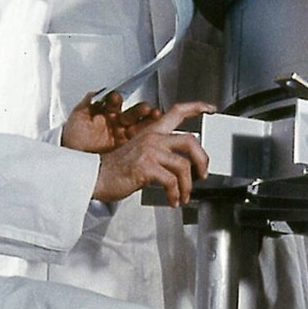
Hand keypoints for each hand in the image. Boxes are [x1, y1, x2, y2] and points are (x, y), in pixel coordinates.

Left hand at [60, 90, 160, 154]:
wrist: (72, 160)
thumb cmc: (72, 139)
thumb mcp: (77, 117)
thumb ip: (87, 102)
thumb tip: (96, 91)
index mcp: (107, 112)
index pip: (116, 102)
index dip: (117, 99)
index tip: (116, 98)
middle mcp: (118, 122)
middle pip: (133, 112)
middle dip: (140, 109)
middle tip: (144, 108)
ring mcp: (124, 135)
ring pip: (141, 125)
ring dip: (149, 120)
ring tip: (154, 116)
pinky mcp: (128, 148)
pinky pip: (141, 140)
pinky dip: (150, 135)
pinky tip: (155, 132)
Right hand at [91, 101, 213, 206]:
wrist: (96, 177)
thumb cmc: (118, 169)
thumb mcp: (141, 153)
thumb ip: (161, 154)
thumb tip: (183, 168)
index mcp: (152, 132)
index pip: (177, 112)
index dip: (196, 108)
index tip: (210, 109)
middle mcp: (152, 138)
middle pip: (190, 141)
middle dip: (202, 159)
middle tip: (203, 173)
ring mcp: (149, 151)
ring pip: (183, 165)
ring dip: (188, 185)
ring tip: (184, 195)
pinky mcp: (145, 166)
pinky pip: (171, 181)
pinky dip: (175, 193)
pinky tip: (173, 200)